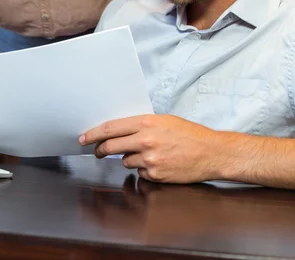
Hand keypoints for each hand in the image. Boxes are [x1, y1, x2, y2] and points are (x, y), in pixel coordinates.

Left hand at [79, 114, 222, 182]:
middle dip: (101, 149)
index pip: (111, 128)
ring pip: (125, 161)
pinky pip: (140, 172)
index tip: (84, 138)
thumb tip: (120, 131)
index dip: (93, 134)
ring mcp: (150, 159)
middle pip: (111, 146)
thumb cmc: (190, 134)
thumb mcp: (164, 121)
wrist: (211, 152)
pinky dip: (144, 169)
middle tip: (98, 151)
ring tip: (148, 153)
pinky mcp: (155, 175)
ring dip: (129, 158)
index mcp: (147, 123)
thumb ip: (141, 125)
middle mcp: (146, 140)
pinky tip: (159, 163)